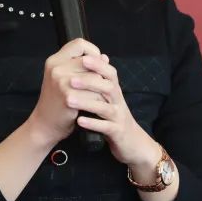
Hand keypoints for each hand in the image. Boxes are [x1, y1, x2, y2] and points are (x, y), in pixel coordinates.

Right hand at [26, 38, 103, 146]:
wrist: (45, 124)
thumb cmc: (57, 101)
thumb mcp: (64, 79)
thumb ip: (82, 66)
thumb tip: (104, 57)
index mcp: (55, 60)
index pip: (79, 43)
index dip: (93, 51)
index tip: (96, 63)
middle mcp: (56, 68)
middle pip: (90, 61)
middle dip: (100, 73)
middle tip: (102, 83)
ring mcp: (61, 81)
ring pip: (95, 77)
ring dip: (102, 88)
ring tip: (102, 95)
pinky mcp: (68, 96)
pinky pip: (94, 94)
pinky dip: (99, 101)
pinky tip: (97, 105)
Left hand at [66, 52, 157, 169]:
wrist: (132, 142)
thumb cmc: (114, 117)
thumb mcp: (107, 99)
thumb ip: (99, 82)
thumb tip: (94, 58)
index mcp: (114, 92)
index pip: (109, 73)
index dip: (98, 65)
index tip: (82, 58)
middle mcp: (118, 102)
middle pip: (108, 87)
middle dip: (90, 82)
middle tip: (71, 80)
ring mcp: (118, 117)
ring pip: (105, 108)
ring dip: (87, 103)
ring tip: (69, 100)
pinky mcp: (117, 132)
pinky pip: (106, 127)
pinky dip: (93, 124)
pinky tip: (79, 121)